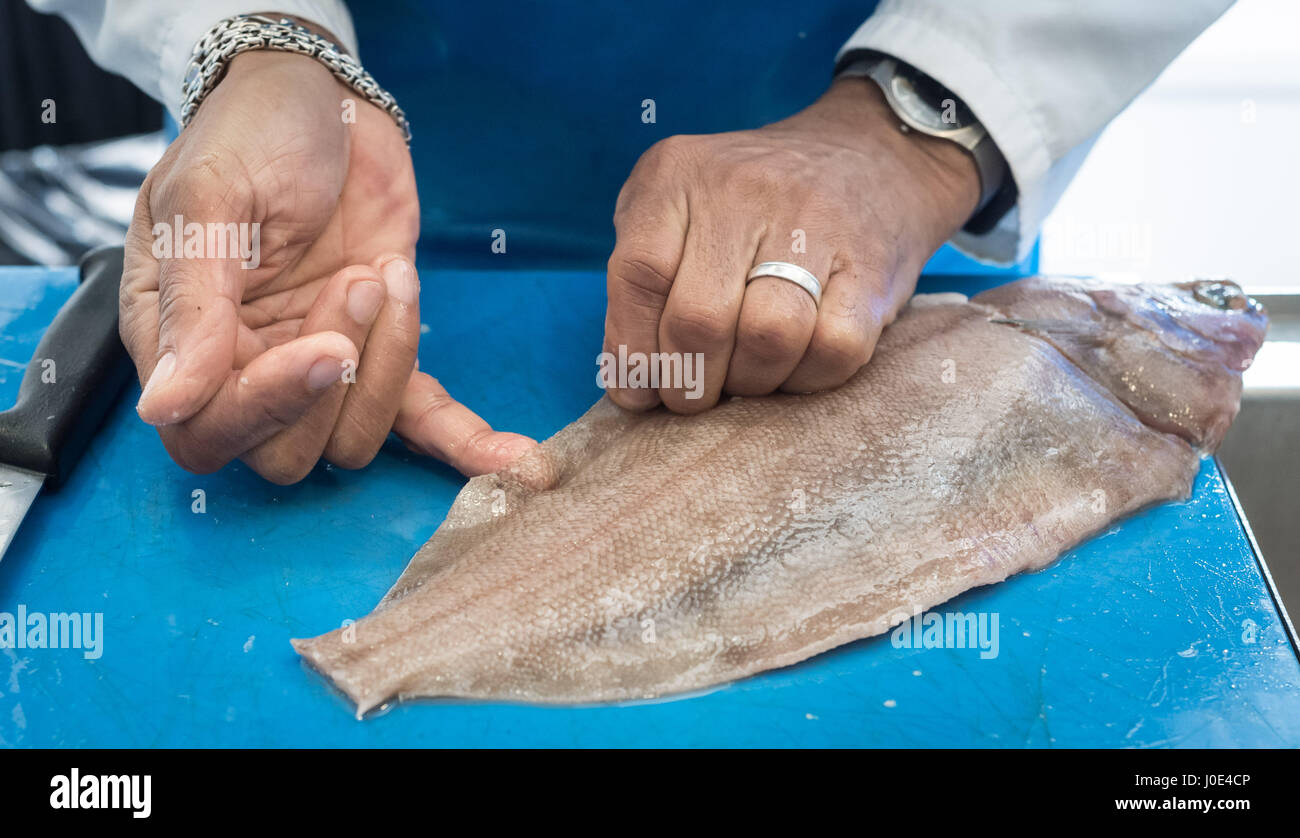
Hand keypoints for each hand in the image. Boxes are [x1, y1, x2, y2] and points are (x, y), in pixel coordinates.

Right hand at [122, 49, 534, 482]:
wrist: (324, 97)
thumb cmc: (251, 134)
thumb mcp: (210, 202)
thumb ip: (194, 308)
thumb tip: (165, 406)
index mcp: (181, 338)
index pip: (208, 432)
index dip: (268, 409)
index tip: (324, 346)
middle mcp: (247, 367)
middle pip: (285, 455)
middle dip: (334, 385)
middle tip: (357, 283)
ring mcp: (320, 364)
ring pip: (355, 439)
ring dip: (388, 366)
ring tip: (385, 273)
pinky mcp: (383, 350)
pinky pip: (420, 419)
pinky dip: (464, 441)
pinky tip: (514, 458)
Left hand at [604, 76, 980, 411]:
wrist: (867, 156)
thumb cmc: (745, 206)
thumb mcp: (674, 208)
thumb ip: (638, 280)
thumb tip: (630, 380)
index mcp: (678, 175)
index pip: (639, 274)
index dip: (632, 350)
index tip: (639, 392)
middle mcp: (742, 190)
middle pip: (699, 319)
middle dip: (688, 382)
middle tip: (692, 397)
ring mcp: (813, 224)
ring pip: (768, 338)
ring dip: (749, 383)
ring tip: (744, 379)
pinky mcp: (871, 266)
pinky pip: (833, 349)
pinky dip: (807, 378)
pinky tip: (795, 367)